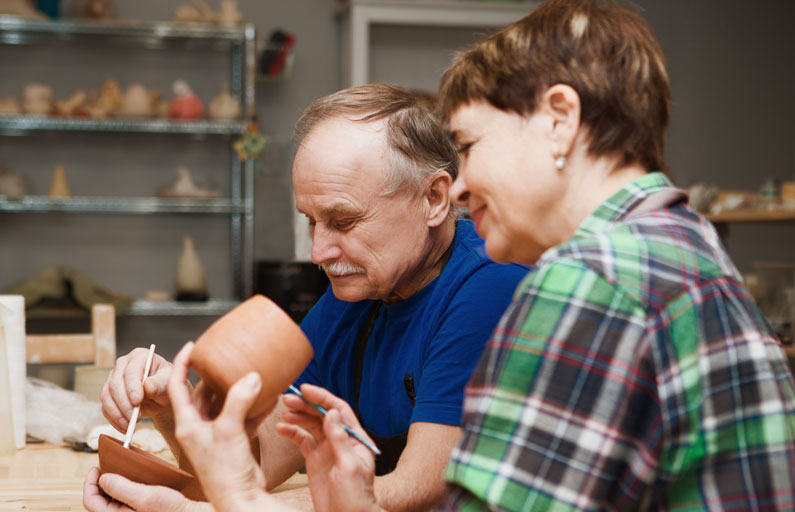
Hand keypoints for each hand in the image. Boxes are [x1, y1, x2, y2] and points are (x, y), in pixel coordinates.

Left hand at [83, 466, 209, 511]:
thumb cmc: (169, 509)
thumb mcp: (144, 496)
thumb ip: (121, 488)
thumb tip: (103, 478)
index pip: (91, 501)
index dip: (89, 483)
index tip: (96, 467)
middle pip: (98, 500)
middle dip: (100, 482)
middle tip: (106, 466)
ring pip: (109, 499)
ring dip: (111, 484)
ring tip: (118, 470)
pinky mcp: (136, 510)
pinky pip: (122, 498)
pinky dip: (122, 487)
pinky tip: (130, 479)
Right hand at [100, 347, 174, 432]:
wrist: (163, 395)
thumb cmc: (168, 383)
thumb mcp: (170, 381)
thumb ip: (159, 383)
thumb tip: (147, 387)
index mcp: (139, 356)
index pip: (130, 370)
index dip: (132, 386)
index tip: (137, 401)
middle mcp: (123, 365)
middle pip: (115, 384)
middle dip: (124, 403)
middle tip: (135, 417)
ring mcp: (113, 379)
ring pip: (107, 396)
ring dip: (117, 413)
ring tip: (131, 425)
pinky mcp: (109, 394)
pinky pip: (106, 408)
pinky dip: (114, 419)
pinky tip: (125, 427)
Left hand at [167, 342, 267, 509]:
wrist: (240, 498)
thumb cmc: (224, 472)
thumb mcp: (229, 430)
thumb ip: (239, 400)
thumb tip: (251, 377)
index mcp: (188, 424)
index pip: (177, 387)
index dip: (183, 364)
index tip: (192, 346)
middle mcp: (200, 428)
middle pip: (205, 393)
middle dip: (218, 376)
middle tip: (230, 359)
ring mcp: (218, 434)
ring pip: (227, 403)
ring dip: (240, 390)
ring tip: (253, 373)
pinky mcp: (235, 441)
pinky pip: (244, 416)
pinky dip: (255, 407)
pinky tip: (269, 396)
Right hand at [276, 384, 379, 511]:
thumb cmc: (356, 497)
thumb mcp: (349, 467)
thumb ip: (339, 439)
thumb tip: (331, 412)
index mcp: (355, 438)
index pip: (339, 410)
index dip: (322, 397)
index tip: (305, 389)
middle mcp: (340, 440)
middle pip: (322, 414)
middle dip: (305, 405)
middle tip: (287, 399)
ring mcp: (327, 449)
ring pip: (311, 425)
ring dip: (297, 416)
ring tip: (283, 412)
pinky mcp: (314, 459)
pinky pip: (302, 440)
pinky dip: (292, 432)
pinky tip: (281, 429)